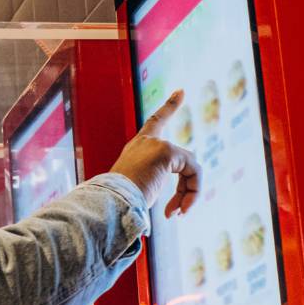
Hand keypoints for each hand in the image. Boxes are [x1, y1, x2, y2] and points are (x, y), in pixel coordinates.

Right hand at [110, 90, 201, 216]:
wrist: (110, 202)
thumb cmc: (118, 202)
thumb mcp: (135, 191)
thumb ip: (148, 188)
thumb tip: (151, 213)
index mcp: (136, 148)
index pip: (156, 122)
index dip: (169, 106)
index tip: (182, 91)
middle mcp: (146, 142)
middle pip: (184, 158)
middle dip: (189, 187)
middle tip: (178, 213)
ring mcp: (157, 144)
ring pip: (190, 168)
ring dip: (188, 195)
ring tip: (177, 214)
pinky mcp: (165, 152)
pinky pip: (193, 171)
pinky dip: (192, 192)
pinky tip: (180, 209)